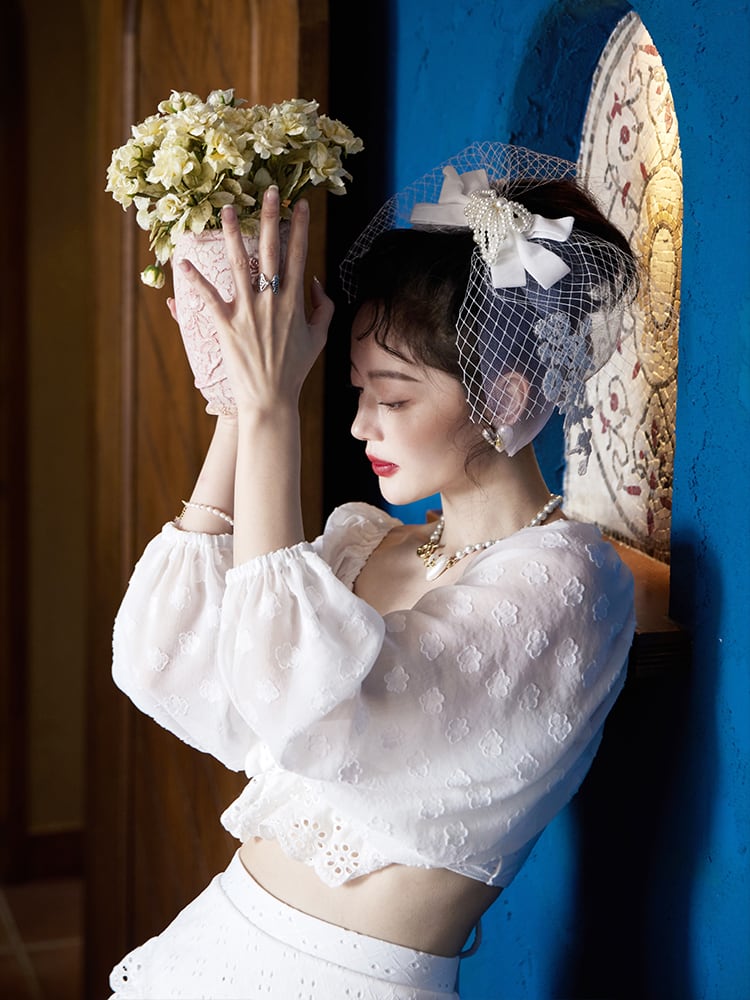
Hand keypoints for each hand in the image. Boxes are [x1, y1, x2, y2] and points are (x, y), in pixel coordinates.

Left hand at [176, 190, 333, 416]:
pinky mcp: (226, 325)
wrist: (271, 399)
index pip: (298, 255)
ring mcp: (247, 312)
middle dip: (270, 218)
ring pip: (237, 265)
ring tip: (226, 209)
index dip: (299, 227)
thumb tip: (316, 280)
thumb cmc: (295, 369)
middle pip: (270, 251)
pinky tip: (183, 261)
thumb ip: (323, 307)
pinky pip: (208, 297)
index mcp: (294, 302)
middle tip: (269, 191)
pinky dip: (195, 280)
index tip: (300, 203)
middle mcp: (271, 301)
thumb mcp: (319, 338)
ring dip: (231, 235)